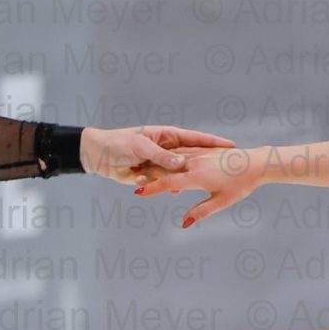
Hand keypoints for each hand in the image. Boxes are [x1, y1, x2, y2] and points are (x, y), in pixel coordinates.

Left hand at [81, 124, 235, 184]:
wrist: (98, 155)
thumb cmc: (118, 143)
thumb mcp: (141, 147)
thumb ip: (161, 156)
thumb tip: (180, 164)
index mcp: (168, 135)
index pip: (196, 138)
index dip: (214, 142)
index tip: (231, 146)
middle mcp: (167, 148)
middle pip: (193, 156)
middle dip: (208, 162)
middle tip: (227, 167)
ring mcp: (160, 162)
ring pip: (179, 172)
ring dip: (188, 178)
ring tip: (209, 184)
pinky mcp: (152, 175)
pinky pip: (165, 182)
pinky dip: (168, 187)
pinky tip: (175, 194)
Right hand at [132, 147, 265, 227]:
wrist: (258, 163)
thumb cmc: (242, 185)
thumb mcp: (221, 201)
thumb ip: (200, 211)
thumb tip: (183, 223)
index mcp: (196, 177)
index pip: (167, 183)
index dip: (151, 189)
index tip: (137, 193)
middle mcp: (194, 163)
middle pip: (165, 168)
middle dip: (149, 174)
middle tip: (133, 178)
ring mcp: (199, 154)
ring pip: (173, 158)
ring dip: (158, 164)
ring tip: (144, 170)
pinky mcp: (204, 150)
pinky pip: (184, 151)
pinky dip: (172, 157)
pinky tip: (167, 161)